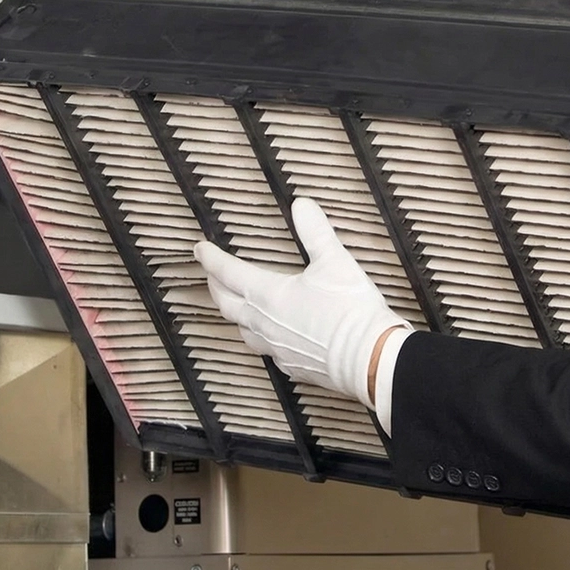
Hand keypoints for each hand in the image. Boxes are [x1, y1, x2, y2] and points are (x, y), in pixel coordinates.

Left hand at [194, 197, 410, 408]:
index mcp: (269, 295)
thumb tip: (302, 204)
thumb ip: (315, 232)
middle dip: (216, 286)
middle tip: (212, 274)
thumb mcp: (335, 261)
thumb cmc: (351, 311)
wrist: (369, 359)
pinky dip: (261, 337)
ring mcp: (277, 348)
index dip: (211, 258)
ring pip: (243, 330)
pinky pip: (267, 350)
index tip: (199, 248)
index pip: (229, 273)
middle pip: (227, 303)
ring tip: (236, 305)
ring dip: (235, 314)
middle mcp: (265, 323)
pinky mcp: (292, 366)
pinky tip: (272, 335)